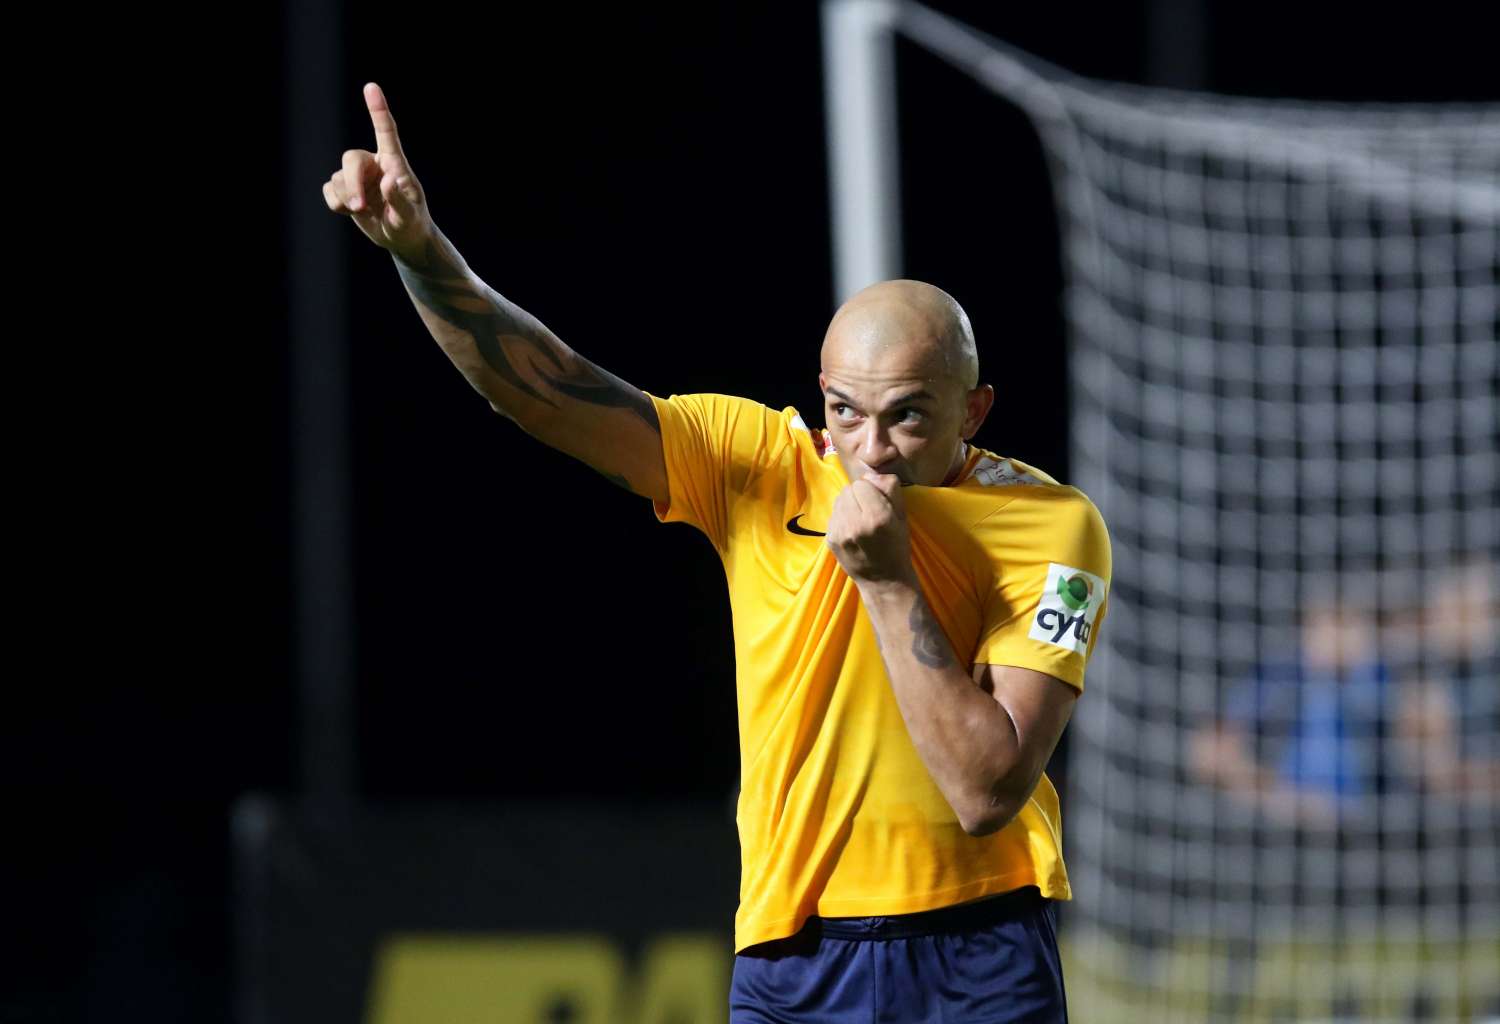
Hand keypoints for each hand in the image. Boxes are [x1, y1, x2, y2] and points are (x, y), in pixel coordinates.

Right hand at [322, 83, 431, 259]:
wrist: (401, 238)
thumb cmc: (411, 223)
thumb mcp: (409, 216)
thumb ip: (399, 199)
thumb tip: (387, 179)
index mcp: (395, 164)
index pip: (386, 133)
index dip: (378, 110)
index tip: (371, 87)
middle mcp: (374, 164)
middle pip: (351, 158)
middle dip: (351, 182)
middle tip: (359, 207)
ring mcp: (358, 177)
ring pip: (338, 177)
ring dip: (346, 198)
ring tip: (363, 212)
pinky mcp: (345, 190)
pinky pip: (329, 190)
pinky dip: (336, 204)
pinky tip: (352, 212)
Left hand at [825, 473, 915, 584]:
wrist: (883, 580)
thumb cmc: (897, 547)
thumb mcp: (902, 516)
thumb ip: (890, 489)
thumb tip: (871, 475)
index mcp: (877, 517)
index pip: (862, 484)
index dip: (872, 491)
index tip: (879, 502)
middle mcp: (855, 524)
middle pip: (848, 490)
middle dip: (859, 496)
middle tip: (869, 511)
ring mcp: (839, 533)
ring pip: (839, 500)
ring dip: (849, 505)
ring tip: (860, 520)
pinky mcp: (829, 539)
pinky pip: (833, 514)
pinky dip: (842, 517)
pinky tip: (853, 530)